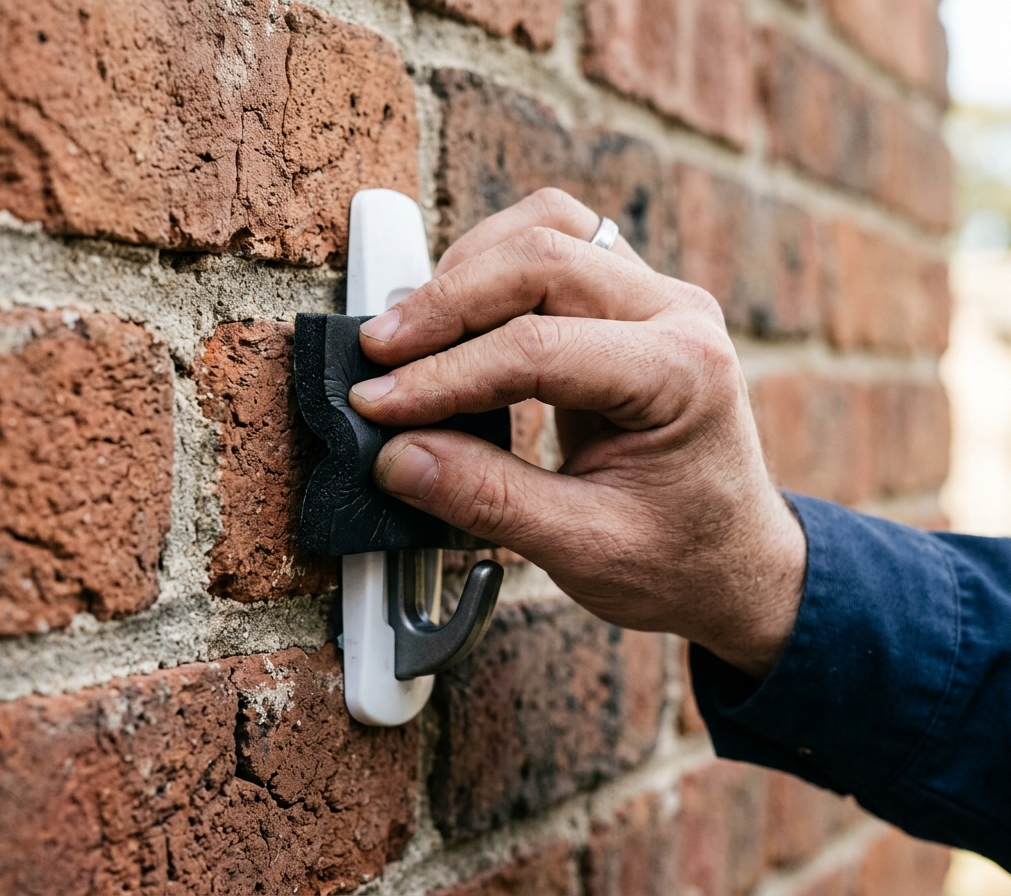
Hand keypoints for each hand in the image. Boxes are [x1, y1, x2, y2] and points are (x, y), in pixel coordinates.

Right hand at [348, 188, 806, 678]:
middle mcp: (677, 312)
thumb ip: (487, 499)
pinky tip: (455, 317)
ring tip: (411, 330)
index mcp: (682, 372)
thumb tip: (397, 455)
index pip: (537, 348)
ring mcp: (656, 296)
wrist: (738, 564)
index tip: (378, 403)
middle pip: (542, 255)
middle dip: (446, 302)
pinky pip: (555, 245)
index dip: (443, 374)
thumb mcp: (584, 548)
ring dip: (469, 268)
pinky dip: (493, 268)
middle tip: (378, 353)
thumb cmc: (681, 560)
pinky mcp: (629, 301)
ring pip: (548, 227)